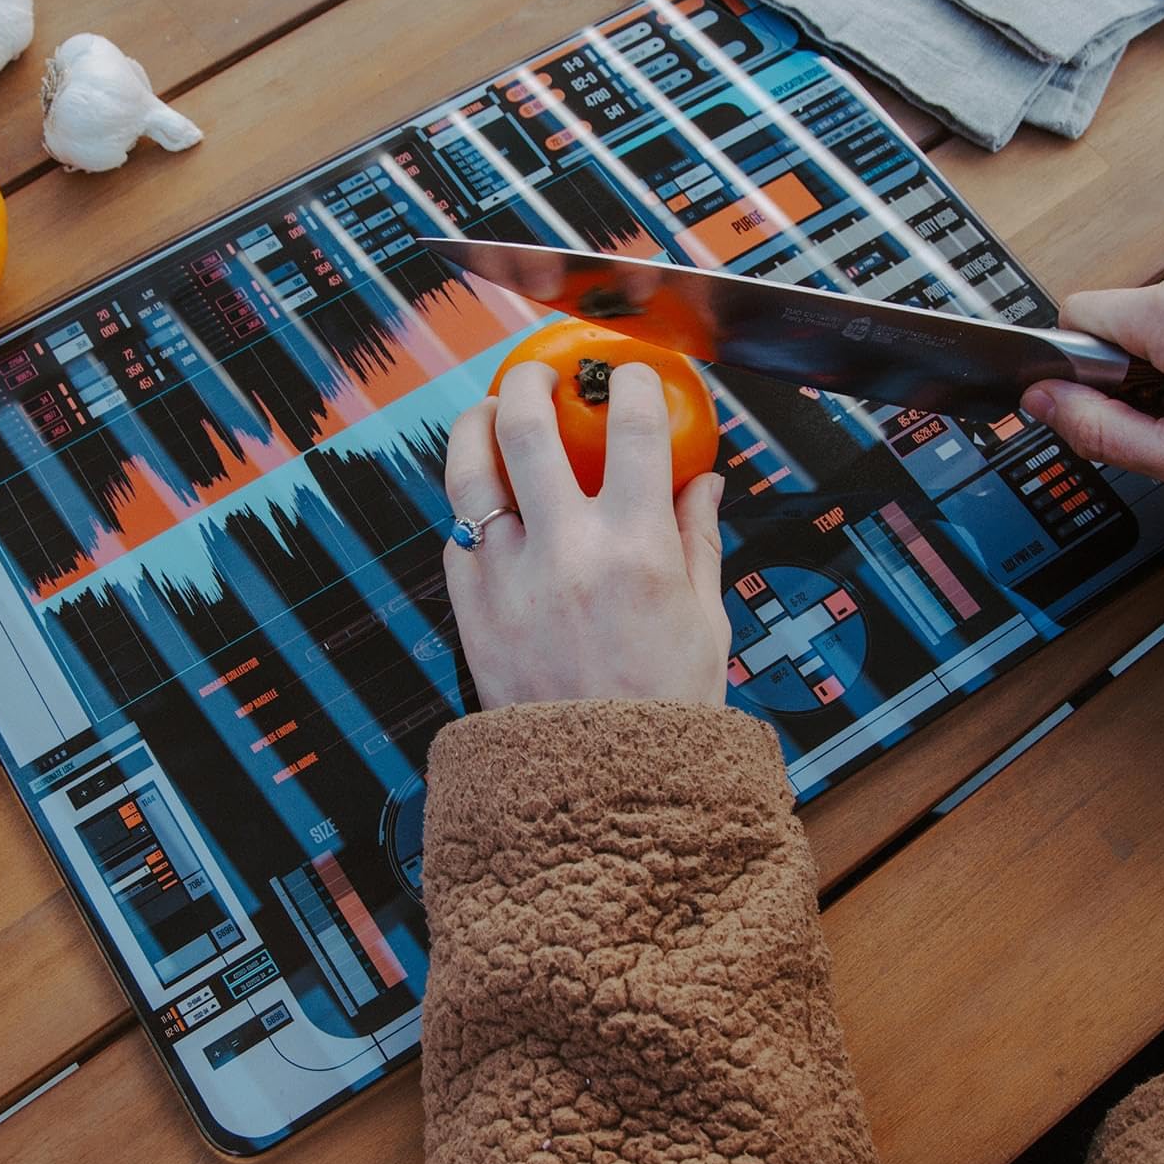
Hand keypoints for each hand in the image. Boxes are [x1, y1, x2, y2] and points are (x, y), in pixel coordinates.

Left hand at [443, 360, 730, 708]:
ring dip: (476, 427)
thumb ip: (699, 540)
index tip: (630, 376)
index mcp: (637, 550)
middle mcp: (566, 552)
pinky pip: (458, 536)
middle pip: (529, 428)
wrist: (601, 787)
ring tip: (489, 414)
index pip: (633, 430)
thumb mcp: (705, 621)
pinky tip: (487, 505)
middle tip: (539, 376)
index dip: (631, 384)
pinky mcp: (470, 609)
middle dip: (531, 383)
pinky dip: (470, 511)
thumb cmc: (662, 709)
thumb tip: (705, 480)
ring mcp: (509, 578)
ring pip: (470, 471)